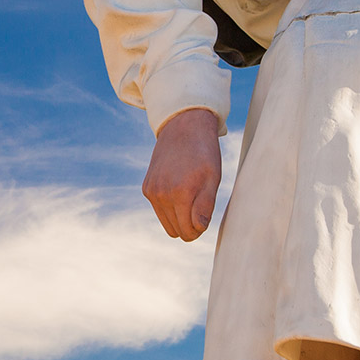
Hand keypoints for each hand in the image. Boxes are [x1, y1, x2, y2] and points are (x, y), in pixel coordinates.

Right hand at [143, 107, 221, 241]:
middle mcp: (162, 194)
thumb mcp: (213, 178)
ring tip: (190, 196)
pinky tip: (178, 187)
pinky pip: (160, 210)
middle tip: (200, 204)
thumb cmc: (204, 153)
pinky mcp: (146, 187)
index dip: (200, 227)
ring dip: (179, 216)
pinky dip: (170, 205)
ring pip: (167, 223)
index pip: (189, 232)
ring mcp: (152, 191)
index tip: (206, 212)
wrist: (183, 127)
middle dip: (190, 224)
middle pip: (177, 231)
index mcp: (181, 193)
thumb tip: (198, 228)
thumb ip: (205, 206)